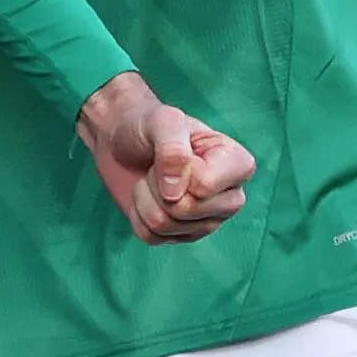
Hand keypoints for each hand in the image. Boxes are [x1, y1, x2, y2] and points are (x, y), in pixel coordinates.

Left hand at [76, 72, 255, 244]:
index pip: (205, 185)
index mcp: (237, 164)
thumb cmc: (147, 124)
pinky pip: (152, 237)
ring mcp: (207, 220)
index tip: (173, 149)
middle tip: (159, 165)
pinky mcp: (181, 235)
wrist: (119, 138)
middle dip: (159, 185)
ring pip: (166, 225)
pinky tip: (146, 196)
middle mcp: (230, 197)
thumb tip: (175, 194)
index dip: (178, 169)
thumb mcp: (162, 120)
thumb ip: (173, 148)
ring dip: (145, 197)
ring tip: (152, 177)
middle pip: (187, 210)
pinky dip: (137, 214)